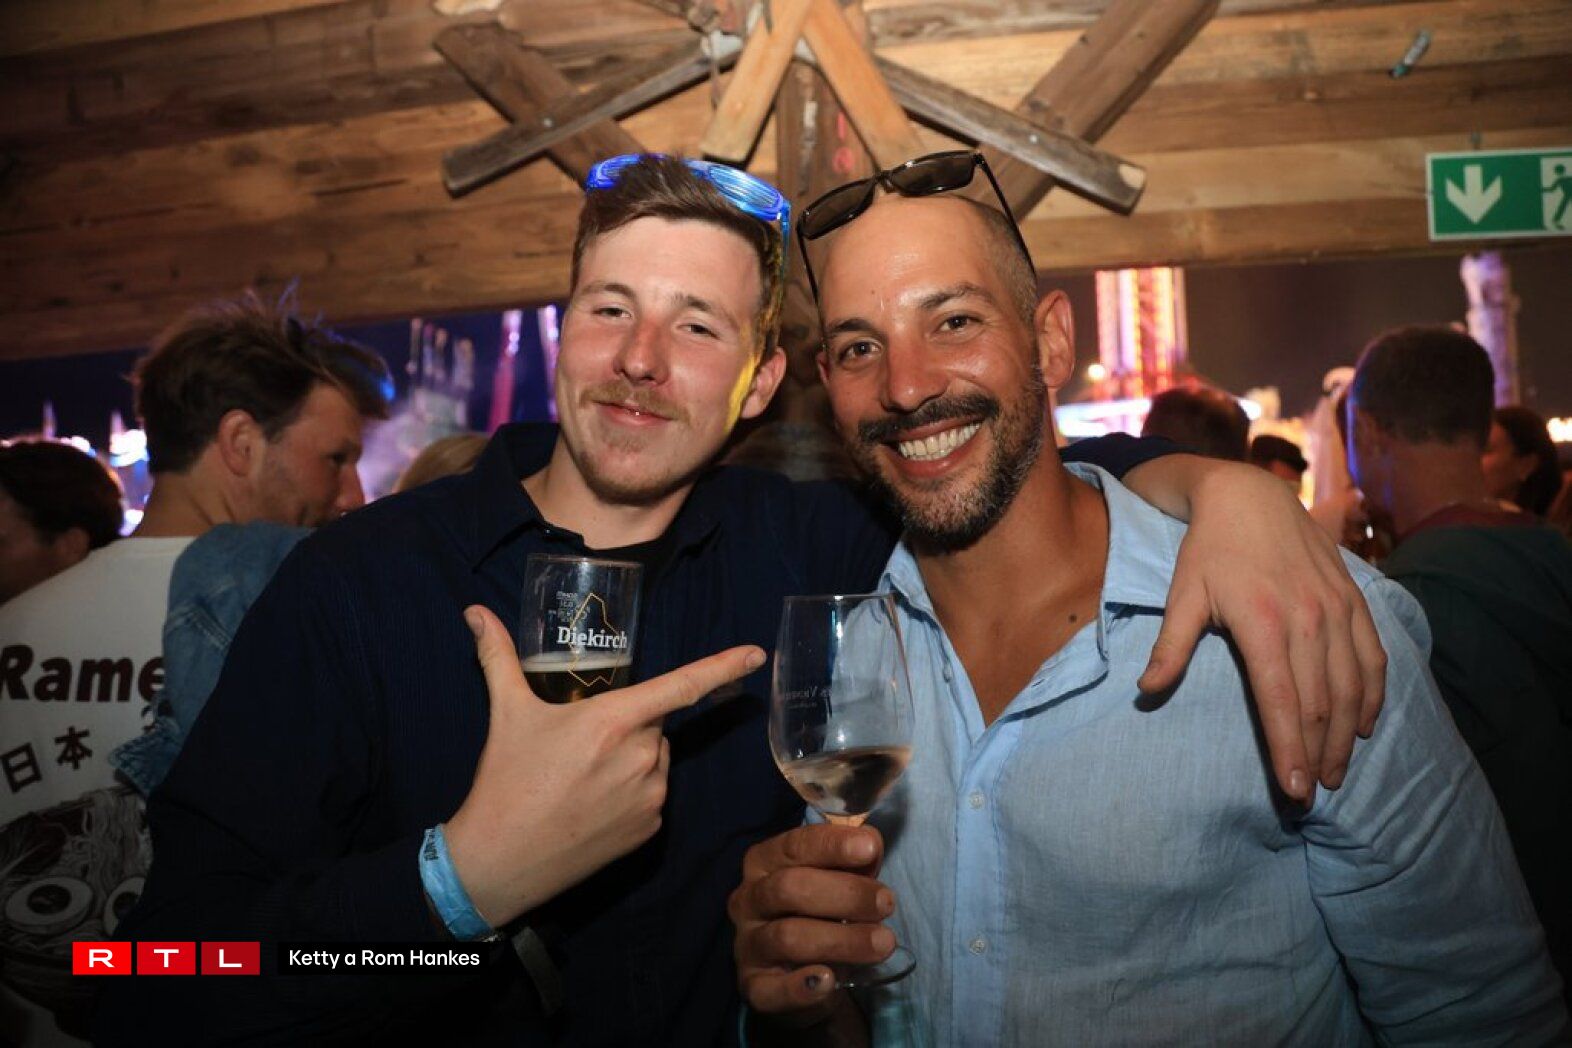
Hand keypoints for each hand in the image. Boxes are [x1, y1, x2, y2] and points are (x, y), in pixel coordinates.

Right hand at [446, 604, 764, 927]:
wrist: (499, 862)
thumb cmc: (505, 782)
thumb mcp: (506, 713)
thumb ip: (498, 656)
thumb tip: (475, 612)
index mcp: (613, 721)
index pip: (681, 686)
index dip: (724, 667)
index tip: (757, 653)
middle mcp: (641, 757)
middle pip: (654, 723)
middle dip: (628, 724)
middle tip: (580, 742)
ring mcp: (650, 798)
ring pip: (655, 759)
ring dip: (632, 758)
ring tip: (581, 777)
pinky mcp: (649, 831)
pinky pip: (652, 796)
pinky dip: (632, 793)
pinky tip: (593, 805)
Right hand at [730, 824, 893, 1021]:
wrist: (803, 971)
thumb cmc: (822, 911)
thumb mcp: (839, 879)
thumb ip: (855, 860)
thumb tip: (871, 845)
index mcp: (764, 862)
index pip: (794, 845)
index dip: (832, 845)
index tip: (869, 848)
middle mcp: (748, 900)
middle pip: (789, 888)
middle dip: (845, 894)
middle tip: (886, 903)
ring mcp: (747, 945)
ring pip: (787, 937)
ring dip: (841, 939)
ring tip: (883, 943)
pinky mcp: (753, 987)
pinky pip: (771, 989)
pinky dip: (800, 986)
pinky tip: (829, 980)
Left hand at [1137, 463, 1386, 802]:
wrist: (1248, 495)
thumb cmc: (1207, 549)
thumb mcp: (1182, 594)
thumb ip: (1171, 645)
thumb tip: (1147, 691)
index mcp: (1264, 623)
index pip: (1282, 702)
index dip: (1290, 750)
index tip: (1294, 790)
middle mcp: (1308, 619)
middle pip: (1322, 704)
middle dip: (1318, 755)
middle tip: (1312, 795)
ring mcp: (1337, 609)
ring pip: (1352, 687)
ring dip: (1347, 735)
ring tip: (1336, 771)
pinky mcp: (1354, 600)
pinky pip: (1374, 656)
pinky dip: (1373, 695)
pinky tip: (1365, 725)